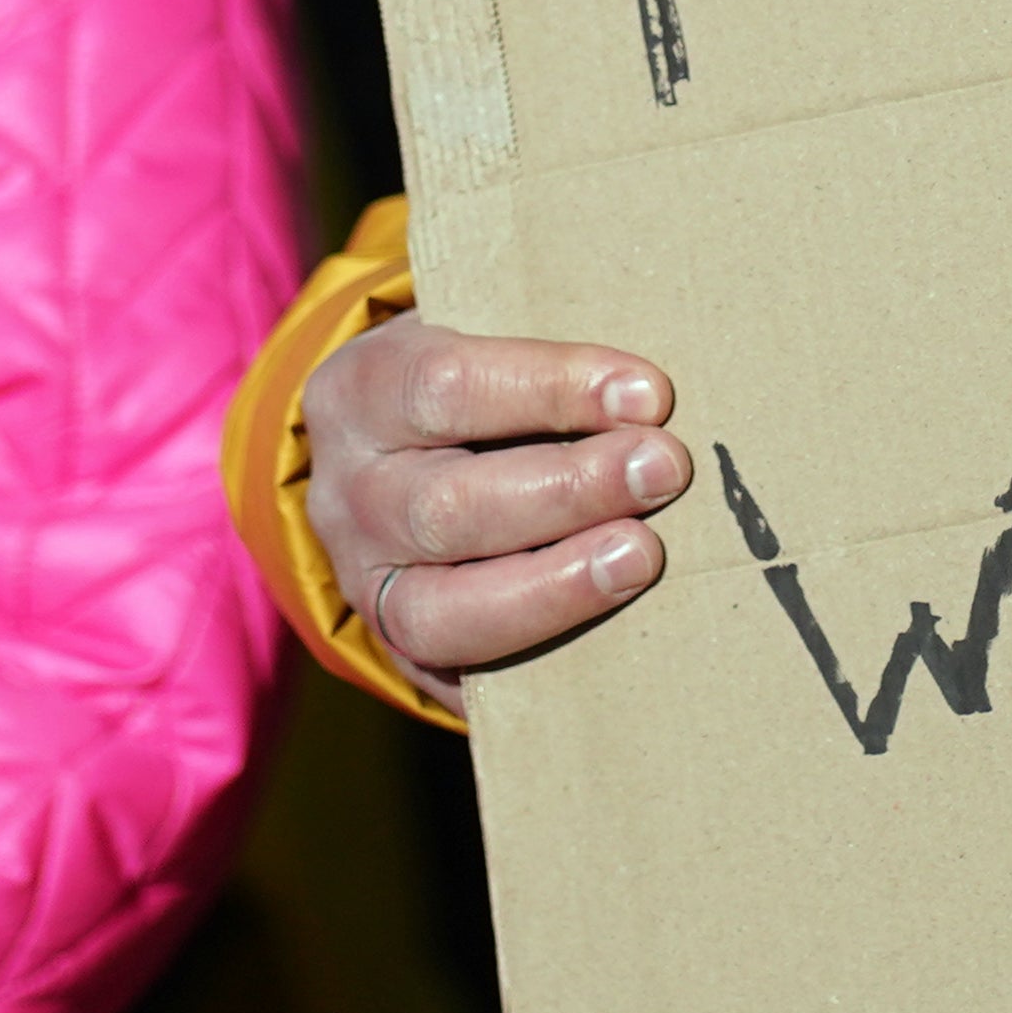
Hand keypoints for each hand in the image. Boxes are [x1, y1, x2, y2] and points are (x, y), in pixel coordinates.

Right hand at [302, 316, 689, 712]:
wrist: (391, 462)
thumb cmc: (469, 389)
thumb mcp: (477, 335)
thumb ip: (545, 356)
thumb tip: (652, 387)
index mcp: (360, 392)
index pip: (445, 386)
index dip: (552, 390)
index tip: (649, 395)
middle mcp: (348, 494)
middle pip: (448, 505)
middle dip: (569, 491)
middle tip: (663, 471)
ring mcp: (365, 583)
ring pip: (444, 609)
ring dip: (557, 584)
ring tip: (641, 555)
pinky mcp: (400, 652)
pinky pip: (462, 676)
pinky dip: (537, 659)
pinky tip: (610, 645)